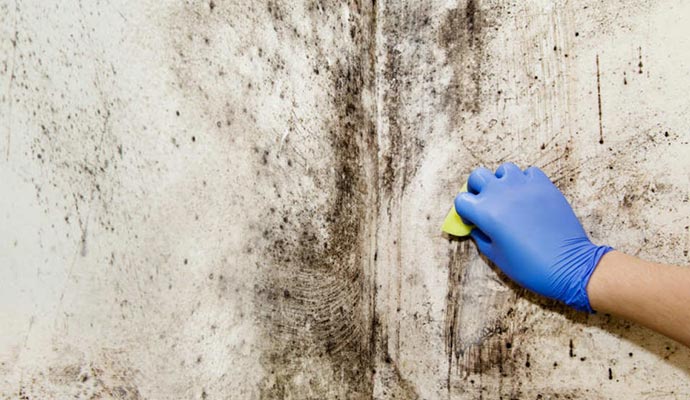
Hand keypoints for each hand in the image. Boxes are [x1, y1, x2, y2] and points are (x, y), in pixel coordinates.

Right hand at [454, 163, 611, 311]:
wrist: (567, 265)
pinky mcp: (544, 185)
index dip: (465, 211)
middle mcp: (501, 193)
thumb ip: (480, 236)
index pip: (461, 200)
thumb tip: (476, 226)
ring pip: (503, 169)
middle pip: (477, 176)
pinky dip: (525, 181)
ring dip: (501, 181)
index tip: (474, 220)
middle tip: (485, 202)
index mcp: (485, 212)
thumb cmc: (529, 266)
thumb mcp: (495, 256)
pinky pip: (529, 172)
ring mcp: (523, 186)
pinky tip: (528, 196)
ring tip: (509, 197)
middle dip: (476, 188)